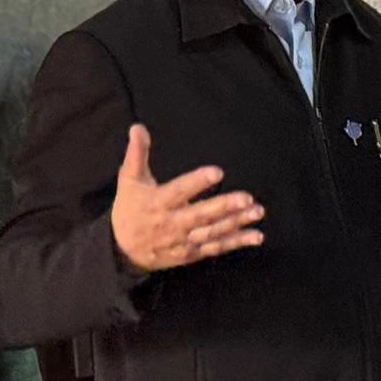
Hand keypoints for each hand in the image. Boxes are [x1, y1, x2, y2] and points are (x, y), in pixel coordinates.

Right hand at [110, 124, 264, 273]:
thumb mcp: (129, 180)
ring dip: (236, 223)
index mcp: (157, 202)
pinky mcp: (192, 253)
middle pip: (200, 215)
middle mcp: (172, 224)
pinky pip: (216, 248)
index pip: (179, 191)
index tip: (217, 172)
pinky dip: (236, 242)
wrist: (123, 250)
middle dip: (224, 207)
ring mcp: (184, 241)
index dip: (197, 182)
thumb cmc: (129, 209)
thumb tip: (138, 127)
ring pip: (212, 232)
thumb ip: (137, 153)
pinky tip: (256, 236)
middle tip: (246, 198)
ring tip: (256, 211)